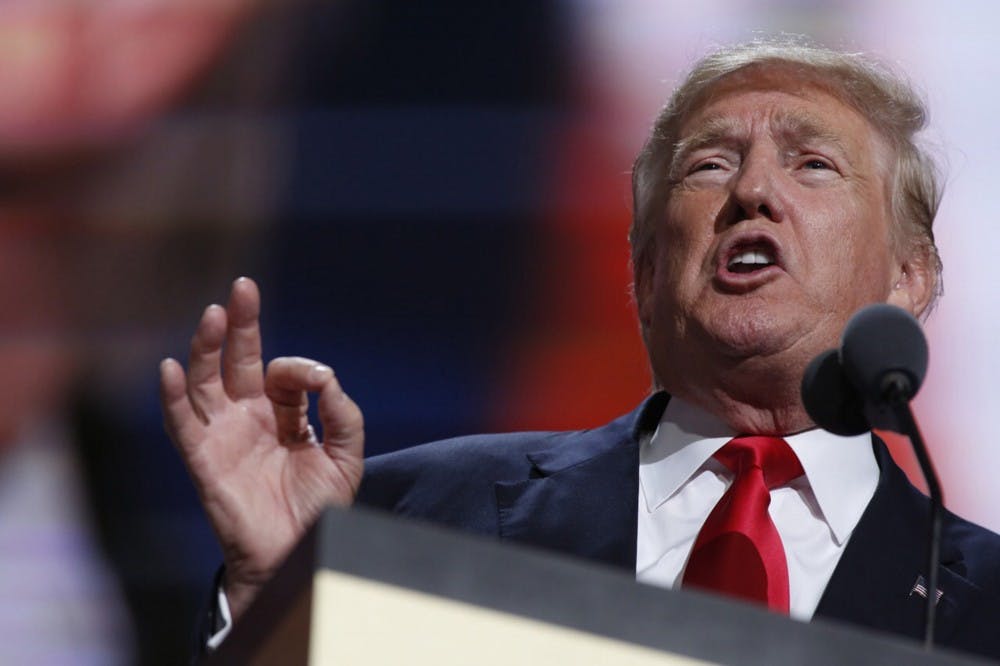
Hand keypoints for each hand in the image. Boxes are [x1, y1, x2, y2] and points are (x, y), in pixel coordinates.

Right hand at [159, 277, 363, 620]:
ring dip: (207, 348)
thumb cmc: (320, 508)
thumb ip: (343, 413)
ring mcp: (224, 436)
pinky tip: (171, 366)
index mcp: (284, 416)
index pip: (283, 374)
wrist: (297, 554)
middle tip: (242, 287)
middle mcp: (250, 419)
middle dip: (241, 325)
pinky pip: (183, 424)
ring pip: (206, 382)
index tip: (317, 382)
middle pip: (238, 362)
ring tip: (214, 315)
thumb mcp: (347, 455)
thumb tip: (324, 375)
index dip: (299, 369)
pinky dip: (173, 396)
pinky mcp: (204, 459)